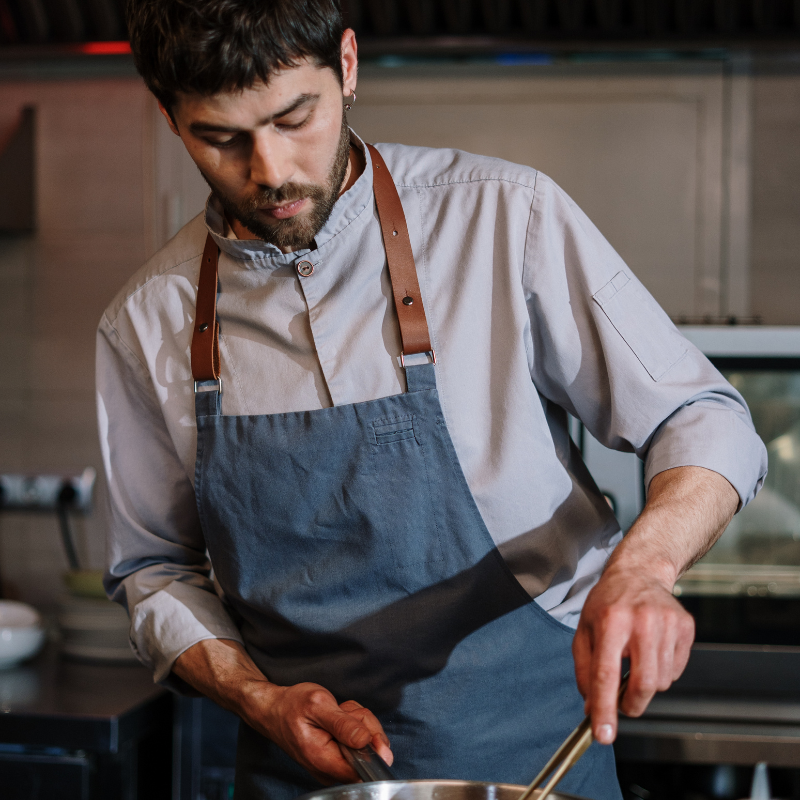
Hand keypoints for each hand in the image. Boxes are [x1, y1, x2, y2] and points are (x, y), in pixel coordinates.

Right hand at [250, 682, 392, 784]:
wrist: (274, 709)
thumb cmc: (292, 705)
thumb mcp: (318, 705)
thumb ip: (343, 724)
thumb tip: (366, 741)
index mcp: (324, 760)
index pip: (364, 767)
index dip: (373, 746)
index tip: (364, 725)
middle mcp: (330, 770)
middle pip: (368, 753)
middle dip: (363, 725)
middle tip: (344, 710)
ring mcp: (333, 765)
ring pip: (365, 743)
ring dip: (357, 721)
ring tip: (337, 712)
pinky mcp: (336, 757)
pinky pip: (357, 742)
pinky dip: (352, 724)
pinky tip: (338, 716)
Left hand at [572, 565, 694, 744]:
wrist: (639, 573)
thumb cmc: (607, 604)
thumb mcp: (584, 631)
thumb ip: (585, 670)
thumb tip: (591, 707)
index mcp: (610, 620)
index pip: (606, 674)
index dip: (604, 709)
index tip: (604, 735)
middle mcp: (641, 620)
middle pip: (643, 685)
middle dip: (632, 704)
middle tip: (623, 703)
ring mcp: (668, 622)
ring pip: (662, 682)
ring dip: (647, 684)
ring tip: (636, 659)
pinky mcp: (686, 627)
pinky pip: (676, 671)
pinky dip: (663, 671)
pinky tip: (652, 650)